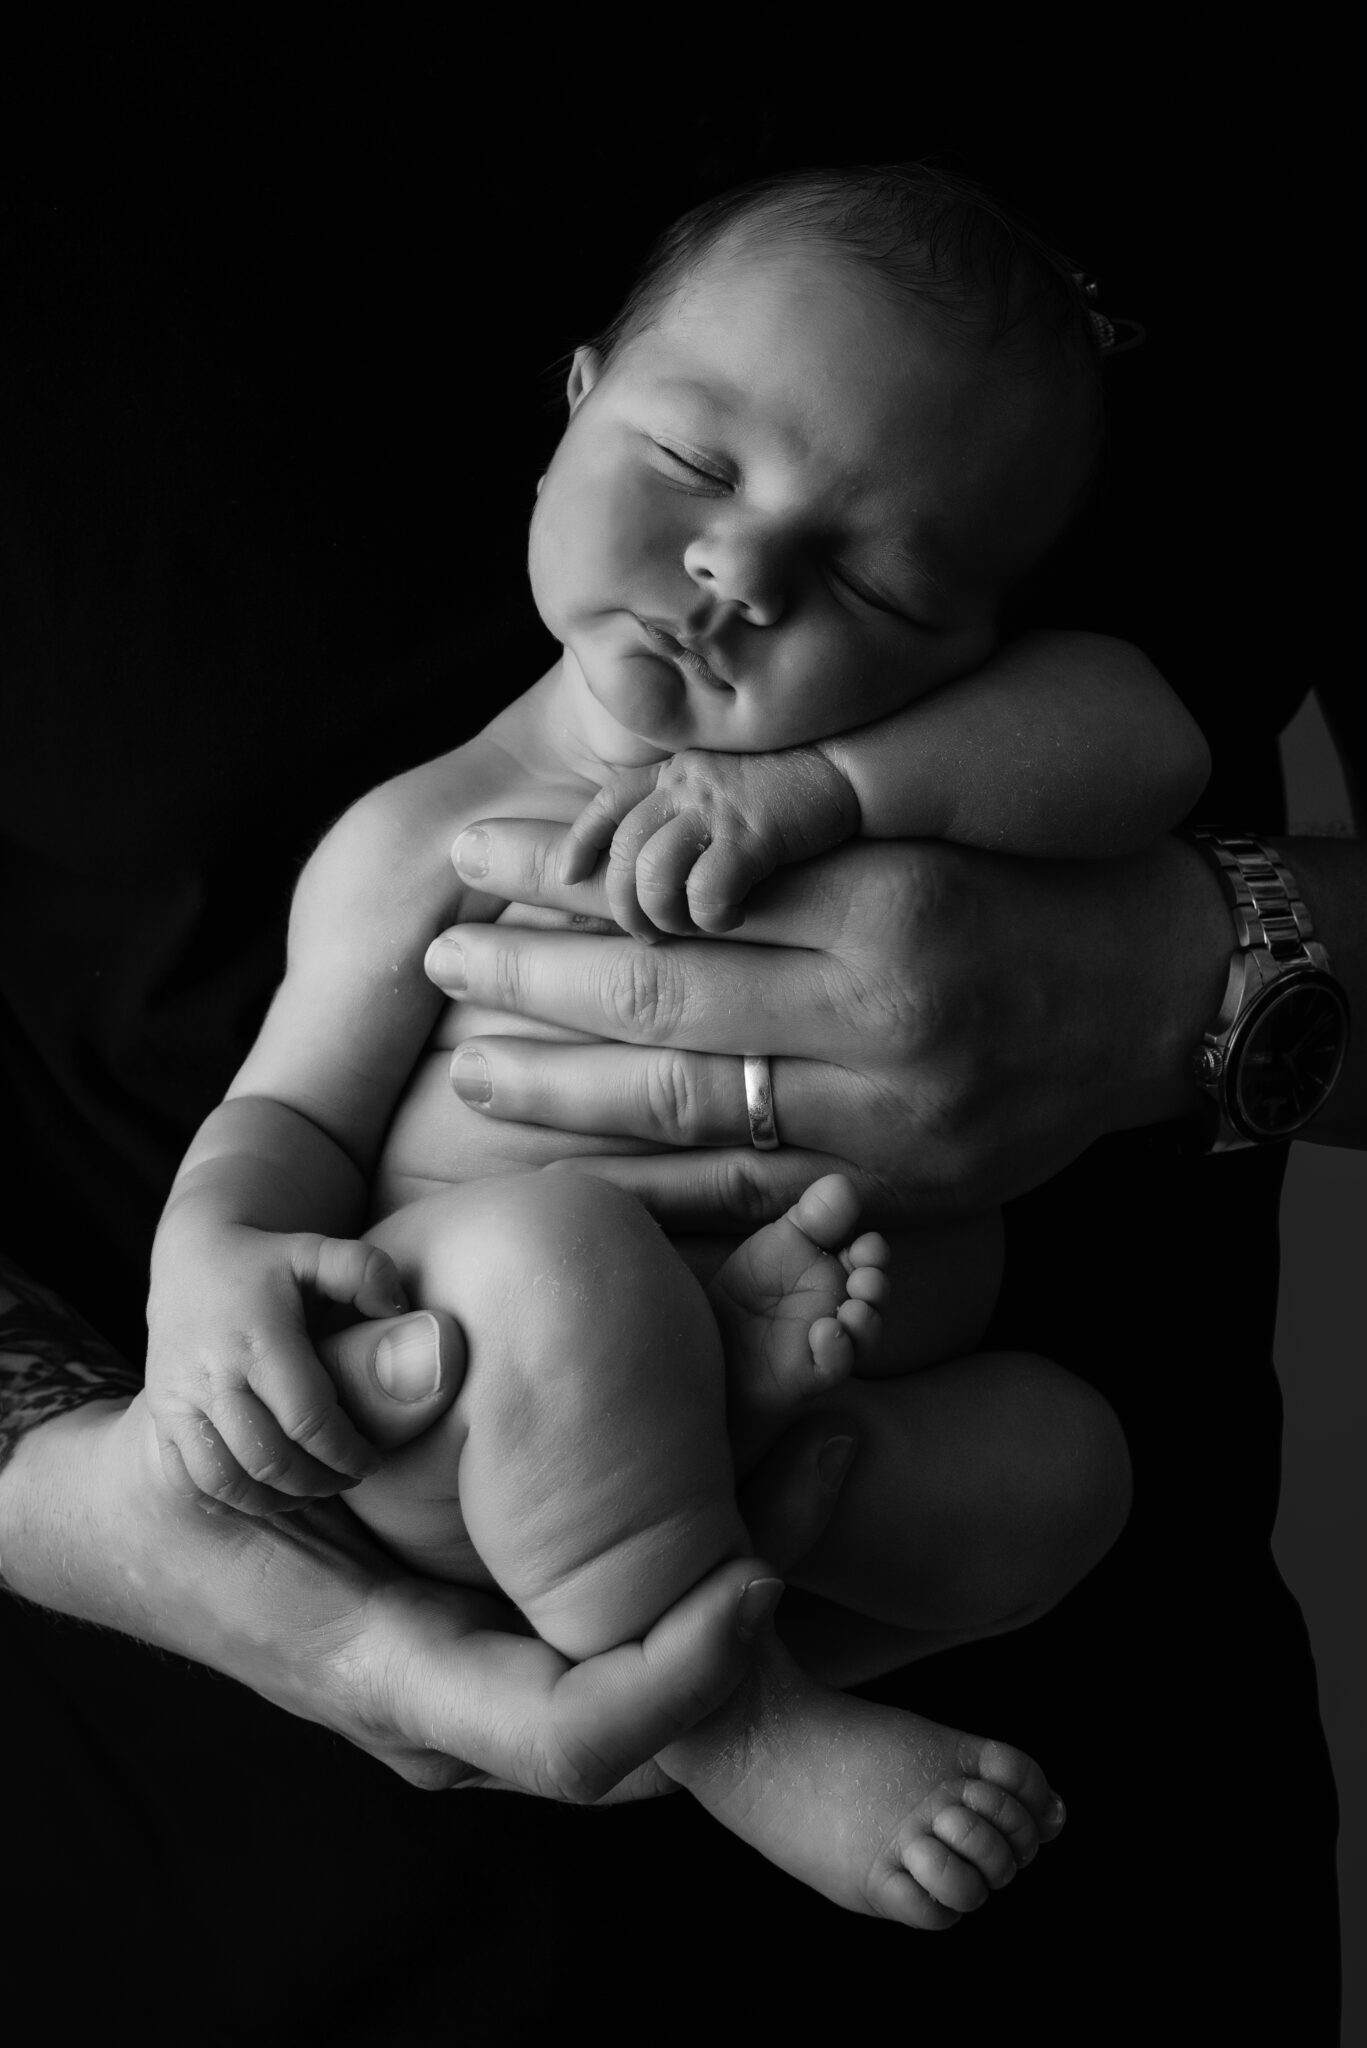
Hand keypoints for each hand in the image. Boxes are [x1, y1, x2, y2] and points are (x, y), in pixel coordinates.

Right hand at [5, 1307, 848, 1805]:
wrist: (140, 1535)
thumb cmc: (179, 1489)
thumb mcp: (224, 1432)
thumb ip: (320, 1386)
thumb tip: (438, 1356)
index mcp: (395, 1676)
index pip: (570, 1741)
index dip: (676, 1680)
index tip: (754, 1580)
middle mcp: (461, 1707)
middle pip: (649, 1717)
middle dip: (754, 1611)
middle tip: (830, 1454)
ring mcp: (489, 1674)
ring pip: (655, 1670)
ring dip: (747, 1562)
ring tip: (824, 1427)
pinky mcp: (508, 1629)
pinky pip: (626, 1618)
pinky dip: (697, 1544)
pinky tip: (752, 1432)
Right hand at [145, 1223, 413, 1512]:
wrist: (190, 1258)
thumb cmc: (268, 1262)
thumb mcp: (317, 1252)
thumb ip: (364, 1271)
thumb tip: (396, 1308)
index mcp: (257, 1340)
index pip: (307, 1420)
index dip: (347, 1451)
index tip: (373, 1460)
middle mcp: (211, 1375)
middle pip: (268, 1459)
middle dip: (318, 1480)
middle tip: (348, 1477)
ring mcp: (177, 1400)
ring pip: (224, 1480)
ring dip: (275, 1497)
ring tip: (311, 1488)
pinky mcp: (159, 1417)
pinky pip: (188, 1481)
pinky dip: (229, 1499)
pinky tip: (266, 1490)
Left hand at [432, 820, 1228, 1224]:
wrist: (1174, 997)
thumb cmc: (1042, 881)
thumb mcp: (929, 821)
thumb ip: (789, 836)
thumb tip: (632, 834)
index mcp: (888, 897)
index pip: (687, 883)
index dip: (567, 874)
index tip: (477, 856)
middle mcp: (885, 1015)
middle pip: (664, 994)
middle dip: (530, 975)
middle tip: (441, 957)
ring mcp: (893, 1119)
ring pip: (691, 1107)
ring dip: (562, 1091)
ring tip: (469, 1072)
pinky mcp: (906, 1190)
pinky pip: (754, 1195)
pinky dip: (657, 1184)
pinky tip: (576, 1174)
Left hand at [558, 747, 859, 939]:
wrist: (855, 763)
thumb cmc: (796, 787)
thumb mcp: (731, 791)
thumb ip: (693, 819)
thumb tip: (663, 872)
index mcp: (675, 773)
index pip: (607, 804)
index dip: (581, 842)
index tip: (569, 877)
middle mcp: (685, 785)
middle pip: (622, 850)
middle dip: (619, 903)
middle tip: (645, 934)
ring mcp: (716, 807)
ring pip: (650, 872)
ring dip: (661, 914)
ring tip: (685, 931)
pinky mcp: (752, 832)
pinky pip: (705, 887)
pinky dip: (710, 915)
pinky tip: (732, 918)